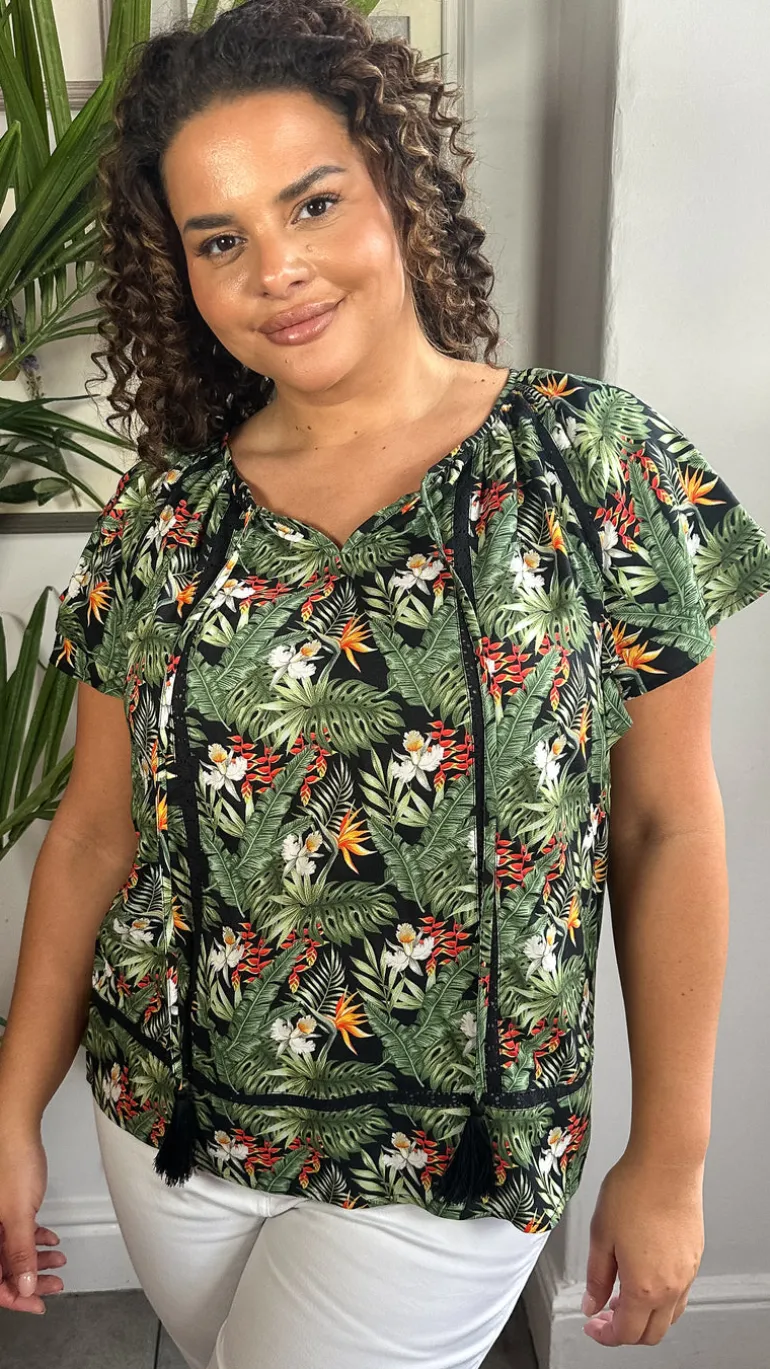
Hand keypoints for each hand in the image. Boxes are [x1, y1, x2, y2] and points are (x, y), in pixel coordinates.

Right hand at [0, 1123, 66, 1313]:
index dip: (16, 1297)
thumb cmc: (12, 1165)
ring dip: (36, 1261)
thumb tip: (25, 1286)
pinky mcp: (5, 1210)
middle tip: (53, 1284)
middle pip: (3, 1270)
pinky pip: (17, 1235)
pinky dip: (34, 1241)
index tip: (39, 1303)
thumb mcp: (19, 1216)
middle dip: (30, 1280)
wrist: (16, 1133)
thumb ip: (20, 1254)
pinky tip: (51, 1240)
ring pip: (12, 1254)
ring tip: (58, 1262)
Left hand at [581, 1148, 704, 1345]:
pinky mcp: (695, 1256)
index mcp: (645, 1287)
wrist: (667, 1163)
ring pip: (669, 1316)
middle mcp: (672, 1287)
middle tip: (604, 1313)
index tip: (592, 1326)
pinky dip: (661, 1298)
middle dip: (625, 1331)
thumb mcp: (601, 1235)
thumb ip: (596, 1277)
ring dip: (645, 1316)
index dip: (605, 1335)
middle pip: (651, 1333)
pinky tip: (642, 1275)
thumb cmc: (633, 1191)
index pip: (626, 1333)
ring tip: (622, 1294)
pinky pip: (679, 1293)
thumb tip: (592, 1305)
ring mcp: (687, 1273)